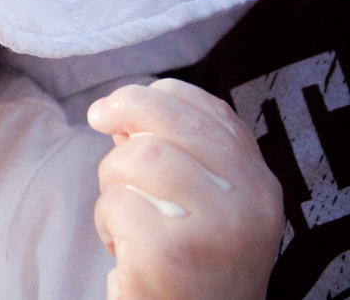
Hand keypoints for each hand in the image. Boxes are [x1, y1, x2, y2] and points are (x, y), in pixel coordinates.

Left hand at [88, 78, 281, 299]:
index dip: (157, 95)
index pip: (210, 110)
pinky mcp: (174, 253)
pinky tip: (120, 245)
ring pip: (138, 157)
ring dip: (111, 178)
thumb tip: (123, 107)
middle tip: (97, 117)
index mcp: (258, 182)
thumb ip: (176, 152)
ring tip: (122, 212)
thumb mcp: (202, 203)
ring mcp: (217, 227)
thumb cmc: (187, 261)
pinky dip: (105, 220)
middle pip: (168, 120)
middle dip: (123, 110)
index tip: (122, 105)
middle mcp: (250, 201)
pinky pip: (118, 204)